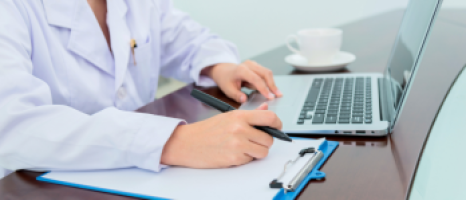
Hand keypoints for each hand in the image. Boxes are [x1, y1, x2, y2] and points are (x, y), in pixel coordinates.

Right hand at [160, 103, 281, 167]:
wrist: (187, 143)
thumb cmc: (206, 130)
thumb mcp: (228, 116)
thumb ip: (249, 114)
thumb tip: (265, 108)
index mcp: (239, 116)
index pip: (269, 117)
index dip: (277, 123)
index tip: (277, 127)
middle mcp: (240, 129)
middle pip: (269, 138)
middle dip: (264, 141)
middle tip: (254, 140)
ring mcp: (237, 145)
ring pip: (263, 152)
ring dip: (257, 151)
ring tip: (244, 147)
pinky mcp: (234, 159)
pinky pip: (250, 160)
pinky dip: (245, 158)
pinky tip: (233, 153)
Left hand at [202, 60, 282, 102]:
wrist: (223, 70)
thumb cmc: (225, 79)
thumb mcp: (227, 89)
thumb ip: (236, 95)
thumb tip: (245, 100)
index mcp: (241, 70)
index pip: (256, 79)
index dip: (264, 88)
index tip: (270, 97)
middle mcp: (249, 65)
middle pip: (265, 73)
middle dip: (273, 85)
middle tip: (278, 95)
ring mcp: (253, 64)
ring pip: (267, 72)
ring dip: (272, 83)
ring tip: (277, 93)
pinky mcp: (256, 66)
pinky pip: (265, 73)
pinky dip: (269, 81)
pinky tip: (271, 90)